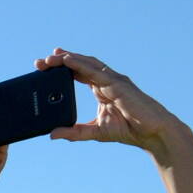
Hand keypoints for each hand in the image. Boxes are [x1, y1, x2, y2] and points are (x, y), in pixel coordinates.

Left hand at [39, 49, 184, 158]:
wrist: (151, 132)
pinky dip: (81, 65)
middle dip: (60, 61)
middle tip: (40, 61)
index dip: (62, 68)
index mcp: (101, 89)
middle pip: (80, 65)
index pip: (78, 74)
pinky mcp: (118, 84)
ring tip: (51, 58)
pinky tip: (68, 61)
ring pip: (87, 63)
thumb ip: (74, 132)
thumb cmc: (128, 129)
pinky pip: (96, 71)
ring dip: (68, 59)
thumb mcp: (94, 132)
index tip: (43, 67)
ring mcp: (113, 80)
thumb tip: (52, 134)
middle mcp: (106, 81)